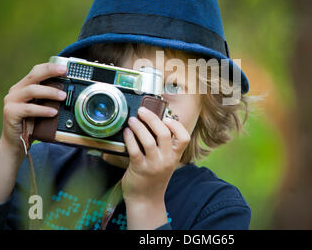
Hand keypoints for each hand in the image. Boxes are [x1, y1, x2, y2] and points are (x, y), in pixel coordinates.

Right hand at [0, 63, 66, 156]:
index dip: (50, 67)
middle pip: (34, 76)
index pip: (36, 71)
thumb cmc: (31, 124)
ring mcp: (11, 101)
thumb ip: (50, 99)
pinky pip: (28, 109)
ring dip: (50, 92)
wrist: (16, 143)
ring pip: (32, 90)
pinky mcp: (10, 112)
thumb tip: (69, 92)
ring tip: (63, 96)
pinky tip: (53, 112)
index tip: (65, 67)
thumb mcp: (42, 108)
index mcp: (24, 86)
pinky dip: (42, 110)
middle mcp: (16, 91)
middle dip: (50, 71)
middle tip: (65, 72)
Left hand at [121, 106, 189, 227]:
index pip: (184, 138)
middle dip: (152, 119)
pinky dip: (130, 138)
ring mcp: (153, 165)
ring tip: (132, 120)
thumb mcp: (165, 162)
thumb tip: (153, 122)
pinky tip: (127, 132)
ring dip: (139, 127)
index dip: (177, 125)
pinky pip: (134, 150)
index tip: (167, 118)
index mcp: (175, 156)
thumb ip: (164, 146)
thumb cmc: (154, 178)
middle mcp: (166, 160)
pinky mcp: (139, 169)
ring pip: (148, 140)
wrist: (145, 200)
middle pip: (164, 134)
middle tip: (143, 111)